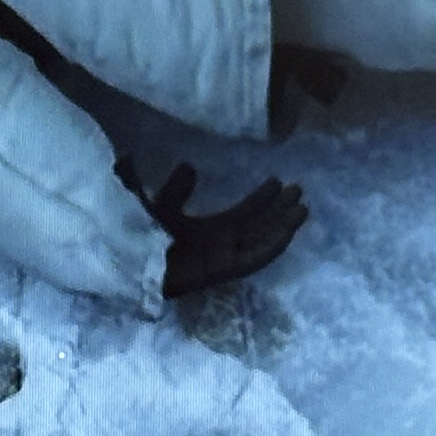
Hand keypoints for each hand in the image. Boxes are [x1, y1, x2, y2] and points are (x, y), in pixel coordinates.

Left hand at [145, 162, 307, 298]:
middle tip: (299, 189)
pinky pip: (254, 259)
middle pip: (259, 226)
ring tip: (303, 208)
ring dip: (282, 225)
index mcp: (208, 230)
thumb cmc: (141, 239)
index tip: (277, 181)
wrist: (133, 267)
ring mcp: (224, 258)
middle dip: (279, 209)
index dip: (261, 199)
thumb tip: (188, 165)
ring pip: (262, 240)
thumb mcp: (158, 207)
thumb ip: (173, 189)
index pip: (243, 213)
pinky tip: (288, 230)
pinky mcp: (223, 271)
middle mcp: (221, 244)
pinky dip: (272, 245)